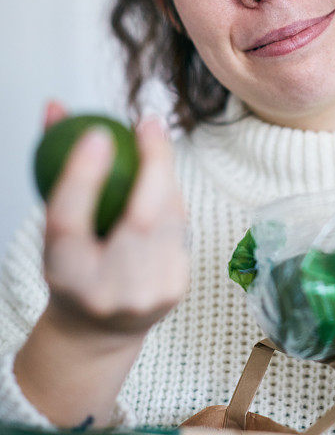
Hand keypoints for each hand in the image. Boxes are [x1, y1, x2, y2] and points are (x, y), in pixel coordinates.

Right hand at [42, 100, 189, 340]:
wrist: (99, 328)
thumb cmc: (73, 261)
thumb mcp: (54, 223)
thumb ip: (57, 165)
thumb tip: (56, 105)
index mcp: (63, 275)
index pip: (69, 221)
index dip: (83, 174)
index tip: (98, 131)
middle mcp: (106, 291)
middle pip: (137, 220)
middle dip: (153, 162)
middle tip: (149, 122)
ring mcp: (147, 295)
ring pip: (169, 219)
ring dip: (166, 174)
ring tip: (154, 142)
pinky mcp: (176, 290)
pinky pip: (180, 229)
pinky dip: (172, 199)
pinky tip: (163, 181)